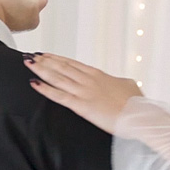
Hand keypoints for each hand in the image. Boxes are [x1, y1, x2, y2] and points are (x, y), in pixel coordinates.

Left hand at [24, 53, 142, 133]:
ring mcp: (84, 92)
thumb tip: (117, 82)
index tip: (46, 54)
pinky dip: (45, 89)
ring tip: (28, 63)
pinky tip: (33, 84)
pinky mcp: (82, 106)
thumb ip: (118, 82)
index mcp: (98, 75)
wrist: (140, 115)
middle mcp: (88, 80)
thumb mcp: (128, 86)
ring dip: (41, 70)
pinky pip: (59, 96)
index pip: (73, 64)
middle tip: (31, 55)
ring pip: (57, 78)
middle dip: (44, 61)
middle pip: (62, 67)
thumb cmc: (137, 104)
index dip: (57, 59)